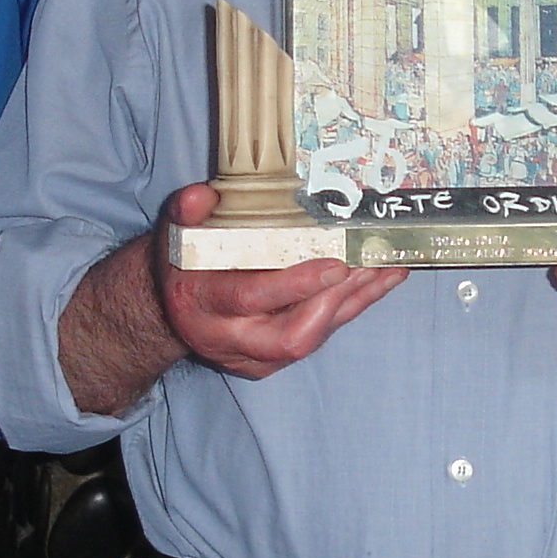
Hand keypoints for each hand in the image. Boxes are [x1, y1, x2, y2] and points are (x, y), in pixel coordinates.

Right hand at [153, 182, 403, 379]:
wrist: (170, 311)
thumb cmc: (181, 263)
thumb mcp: (175, 231)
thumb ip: (186, 212)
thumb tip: (202, 196)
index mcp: (200, 303)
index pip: (250, 298)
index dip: (295, 285)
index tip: (336, 265)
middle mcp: (229, 338)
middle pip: (292, 335)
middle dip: (335, 301)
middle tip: (367, 263)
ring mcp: (255, 356)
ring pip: (314, 338)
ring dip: (354, 301)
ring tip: (386, 265)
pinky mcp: (275, 361)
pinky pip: (322, 335)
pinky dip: (354, 306)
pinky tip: (382, 279)